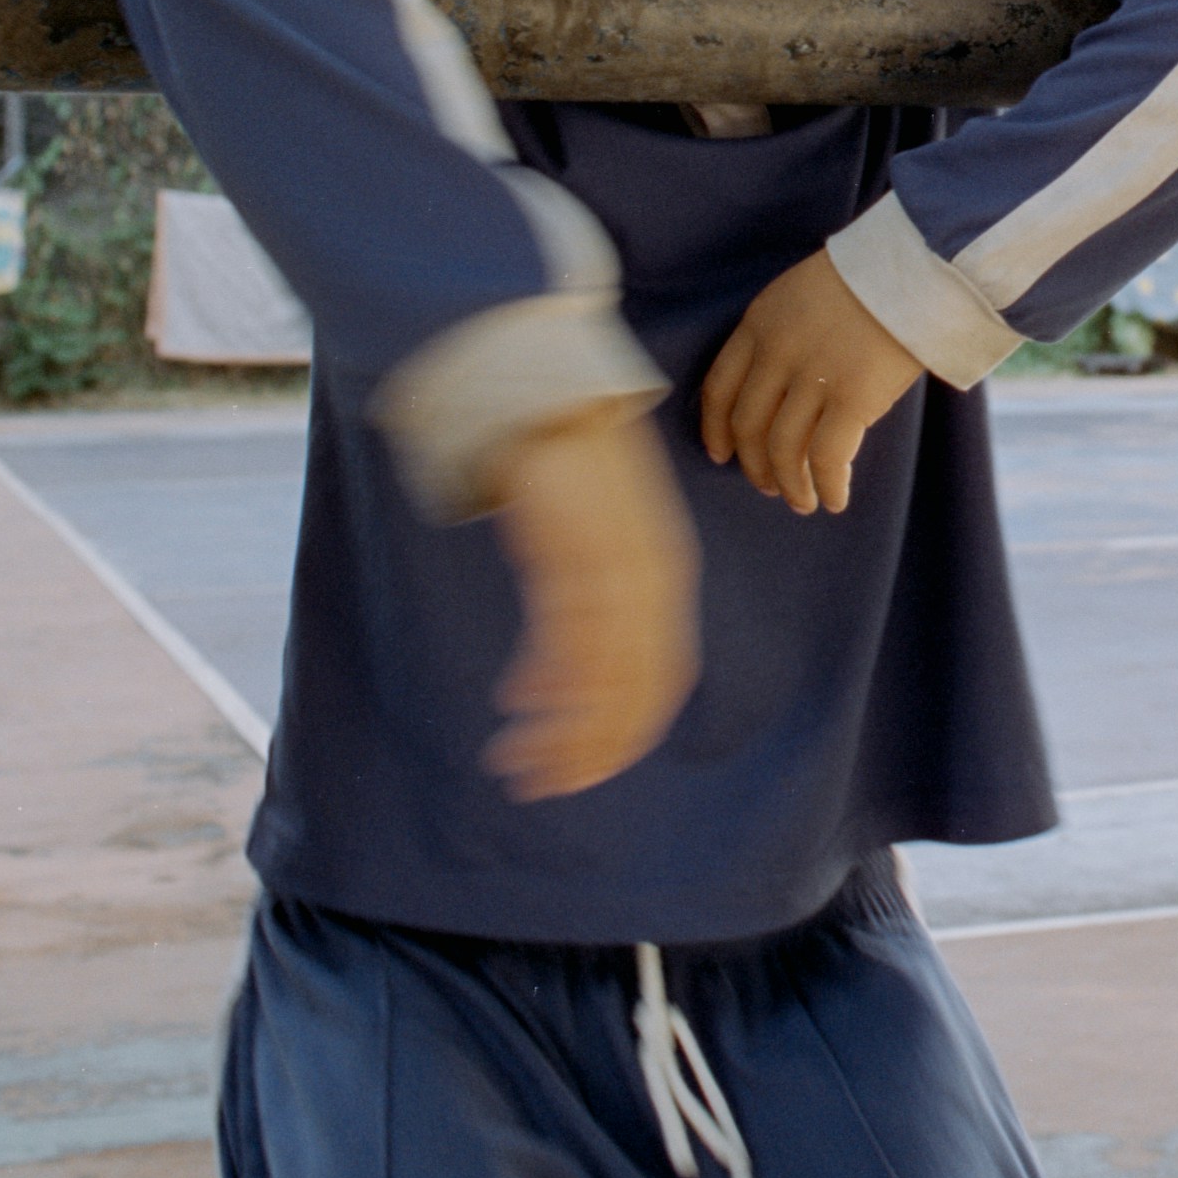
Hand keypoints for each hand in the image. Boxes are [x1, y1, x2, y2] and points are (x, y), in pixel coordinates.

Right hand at [484, 403, 700, 799]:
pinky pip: (567, 636)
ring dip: (559, 730)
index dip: (624, 732)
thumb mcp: (595, 532)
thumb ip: (591, 587)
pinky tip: (515, 704)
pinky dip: (546, 681)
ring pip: (600, 675)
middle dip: (591, 748)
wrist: (548, 391)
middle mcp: (649, 579)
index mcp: (662, 575)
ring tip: (516, 764)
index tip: (584, 769)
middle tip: (544, 786)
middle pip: (635, 690)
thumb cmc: (569, 464)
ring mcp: (614, 567)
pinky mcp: (572, 552)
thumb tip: (565, 645)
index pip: (660, 677)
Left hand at [698, 252, 928, 515]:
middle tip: (766, 485)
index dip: (715, 429)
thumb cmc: (871, 276)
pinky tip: (834, 500)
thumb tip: (779, 393)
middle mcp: (777, 353)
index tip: (721, 453)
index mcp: (759, 323)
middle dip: (754, 465)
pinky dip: (827, 487)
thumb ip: (781, 335)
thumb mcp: (803, 293)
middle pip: (748, 426)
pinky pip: (828, 459)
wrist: (918, 263)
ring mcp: (814, 377)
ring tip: (801, 501)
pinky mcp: (854, 398)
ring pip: (783, 450)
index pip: (719, 388)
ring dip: (789, 485)